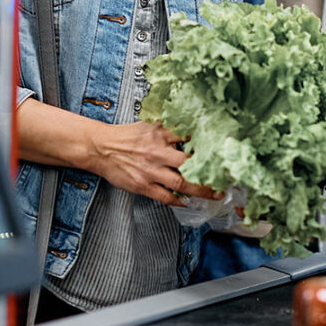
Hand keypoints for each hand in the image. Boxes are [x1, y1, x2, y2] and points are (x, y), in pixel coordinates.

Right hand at [87, 120, 222, 205]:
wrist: (100, 148)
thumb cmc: (126, 136)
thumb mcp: (149, 124)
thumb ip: (169, 126)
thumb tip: (191, 123)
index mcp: (160, 134)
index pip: (190, 136)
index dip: (208, 143)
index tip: (224, 149)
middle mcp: (157, 152)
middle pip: (189, 163)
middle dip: (209, 171)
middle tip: (225, 177)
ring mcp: (150, 170)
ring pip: (180, 182)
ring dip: (200, 190)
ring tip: (214, 194)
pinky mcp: (142, 185)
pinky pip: (164, 197)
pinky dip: (178, 200)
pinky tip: (188, 201)